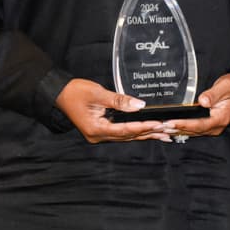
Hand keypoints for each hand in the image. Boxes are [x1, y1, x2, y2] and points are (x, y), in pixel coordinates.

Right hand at [54, 78, 171, 142]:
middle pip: (128, 136)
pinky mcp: (102, 130)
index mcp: (95, 129)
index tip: (158, 124)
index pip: (124, 130)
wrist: (60, 93)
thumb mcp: (98, 93)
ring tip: (164, 134)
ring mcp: (99, 135)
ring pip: (126, 136)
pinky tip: (148, 131)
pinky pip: (122, 133)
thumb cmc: (76, 92)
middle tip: (168, 131)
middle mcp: (98, 136)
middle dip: (149, 133)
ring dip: (145, 134)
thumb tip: (139, 105)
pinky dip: (136, 132)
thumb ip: (119, 100)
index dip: (142, 127)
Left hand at [163, 73, 229, 139]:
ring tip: (161, 128)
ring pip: (192, 132)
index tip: (170, 122)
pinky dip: (181, 129)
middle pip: (193, 131)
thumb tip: (203, 101)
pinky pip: (193, 130)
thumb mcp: (225, 86)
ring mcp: (212, 128)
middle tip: (160, 127)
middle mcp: (216, 126)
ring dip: (176, 131)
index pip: (199, 124)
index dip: (184, 124)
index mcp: (221, 118)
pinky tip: (170, 129)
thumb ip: (213, 94)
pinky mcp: (208, 126)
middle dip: (176, 129)